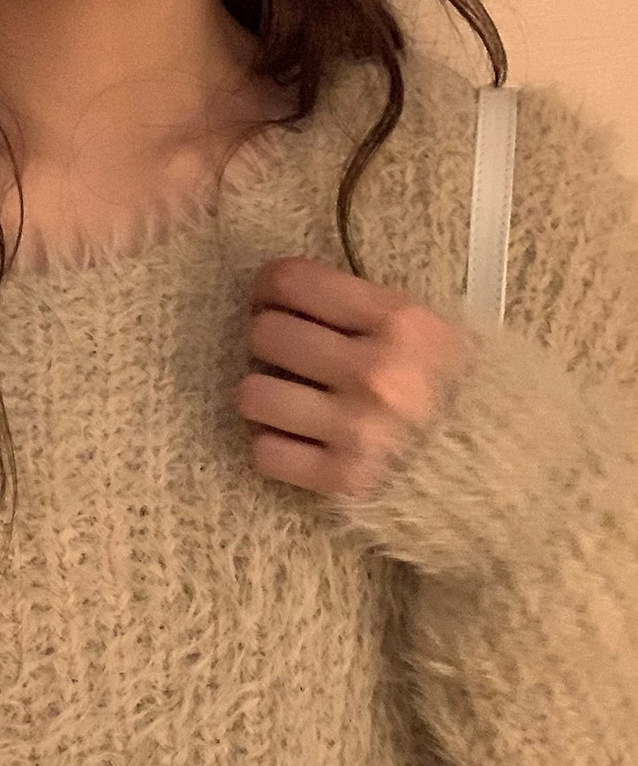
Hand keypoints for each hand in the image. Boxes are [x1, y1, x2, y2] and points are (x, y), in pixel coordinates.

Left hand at [233, 256, 471, 497]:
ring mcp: (356, 430)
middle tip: (284, 352)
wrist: (513, 477)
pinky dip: (274, 447)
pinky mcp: (342, 481)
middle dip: (269, 340)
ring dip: (264, 395)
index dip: (271, 286)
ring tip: (286, 399)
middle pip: (266, 335)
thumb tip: (302, 297)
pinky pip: (266, 453)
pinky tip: (296, 441)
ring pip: (252, 395)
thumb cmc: (475, 397)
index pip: (295, 283)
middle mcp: (375, 372)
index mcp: (402, 322)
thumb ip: (378, 312)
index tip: (271, 296)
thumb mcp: (444, 334)